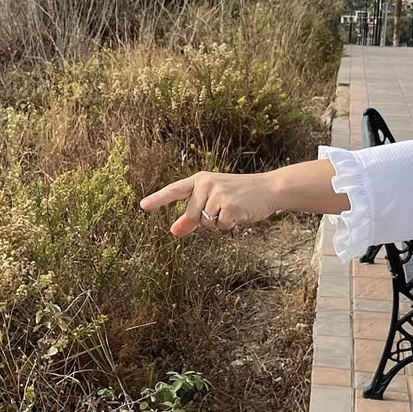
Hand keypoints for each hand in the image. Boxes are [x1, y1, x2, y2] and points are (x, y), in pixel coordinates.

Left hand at [138, 170, 278, 235]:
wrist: (269, 188)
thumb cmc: (240, 196)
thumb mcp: (215, 201)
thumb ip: (192, 216)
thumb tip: (173, 231)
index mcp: (200, 180)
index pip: (175, 190)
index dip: (158, 199)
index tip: (143, 206)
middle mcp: (206, 183)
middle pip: (192, 215)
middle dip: (206, 220)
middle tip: (225, 208)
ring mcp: (217, 193)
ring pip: (206, 223)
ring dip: (220, 223)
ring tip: (234, 209)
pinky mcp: (229, 205)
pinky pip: (220, 226)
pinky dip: (230, 225)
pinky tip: (240, 213)